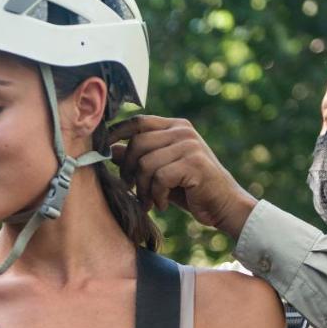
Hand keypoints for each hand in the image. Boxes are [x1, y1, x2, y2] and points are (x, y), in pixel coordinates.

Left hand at [108, 115, 256, 238]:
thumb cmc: (190, 190)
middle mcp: (183, 131)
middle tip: (130, 190)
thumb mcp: (160, 172)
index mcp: (175, 127)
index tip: (103, 150)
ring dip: (143, 189)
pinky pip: (160, 178)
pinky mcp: (194, 163)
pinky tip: (162, 205)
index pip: (138, 121)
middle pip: (137, 143)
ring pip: (145, 163)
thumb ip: (138, 159)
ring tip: (149, 202)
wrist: (223, 206)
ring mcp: (190, 145)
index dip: (116, 133)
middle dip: (127, 171)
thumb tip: (109, 150)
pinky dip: (156, 196)